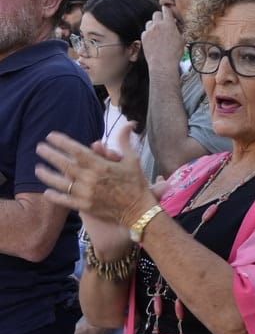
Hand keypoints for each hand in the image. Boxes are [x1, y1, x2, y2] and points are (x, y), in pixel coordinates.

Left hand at [36, 131, 156, 228]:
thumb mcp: (133, 159)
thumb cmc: (136, 183)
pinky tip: (47, 191)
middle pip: (64, 164)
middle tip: (39, 147)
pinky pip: (64, 200)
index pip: (76, 150)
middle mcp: (90, 178)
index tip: (51, 136)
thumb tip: (129, 123)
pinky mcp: (84, 206)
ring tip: (37, 168)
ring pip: (60, 182)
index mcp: (101, 165)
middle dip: (49, 154)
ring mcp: (85, 193)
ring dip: (46, 175)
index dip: (61, 142)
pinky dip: (54, 196)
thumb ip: (124, 141)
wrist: (138, 210)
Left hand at [141, 7, 184, 72]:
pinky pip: (145, 31)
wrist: (162, 63)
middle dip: (160, 17)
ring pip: (149, 22)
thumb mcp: (182, 40)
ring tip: (158, 32)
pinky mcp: (143, 37)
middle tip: (163, 22)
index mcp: (169, 24)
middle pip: (156, 14)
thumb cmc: (174, 53)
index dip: (167, 10)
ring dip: (153, 25)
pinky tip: (153, 39)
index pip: (166, 10)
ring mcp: (149, 31)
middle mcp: (158, 25)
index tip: (167, 11)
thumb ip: (178, 31)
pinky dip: (148, 33)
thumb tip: (176, 26)